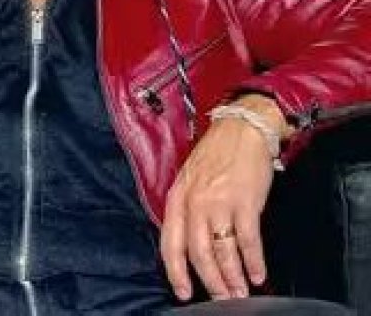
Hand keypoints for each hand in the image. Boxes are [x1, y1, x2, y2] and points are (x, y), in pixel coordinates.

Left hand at [159, 95, 287, 301]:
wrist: (241, 128)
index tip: (183, 292)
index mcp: (178, 196)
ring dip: (233, 277)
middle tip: (221, 299)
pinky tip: (258, 274)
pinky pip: (248, 241)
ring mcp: (219, 202)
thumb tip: (189, 244)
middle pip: (198, 253)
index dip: (176, 271)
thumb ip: (186, 208)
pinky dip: (254, 262)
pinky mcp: (244, 202)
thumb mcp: (189, 178)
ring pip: (223, 252)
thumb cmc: (216, 153)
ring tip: (240, 293)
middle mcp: (195, 202)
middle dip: (210, 282)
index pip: (170, 242)